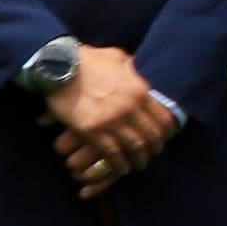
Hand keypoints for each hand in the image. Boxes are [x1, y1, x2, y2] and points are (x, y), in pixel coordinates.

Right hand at [47, 45, 174, 194]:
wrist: (58, 66)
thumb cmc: (86, 59)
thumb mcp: (116, 57)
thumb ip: (130, 67)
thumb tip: (138, 66)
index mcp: (139, 89)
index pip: (164, 117)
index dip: (167, 132)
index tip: (166, 138)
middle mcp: (130, 106)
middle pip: (152, 135)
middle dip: (155, 148)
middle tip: (152, 155)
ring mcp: (112, 120)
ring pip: (135, 147)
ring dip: (139, 159)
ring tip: (138, 165)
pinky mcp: (92, 130)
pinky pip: (113, 154)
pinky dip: (119, 164)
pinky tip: (121, 168)